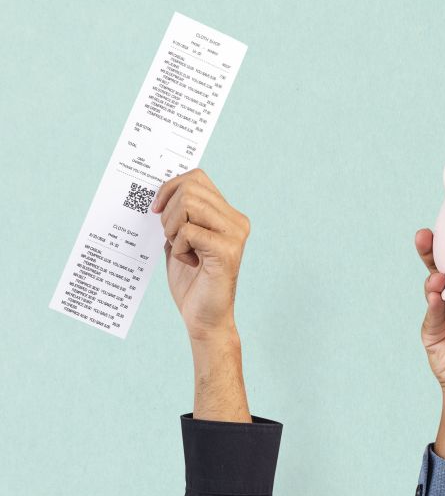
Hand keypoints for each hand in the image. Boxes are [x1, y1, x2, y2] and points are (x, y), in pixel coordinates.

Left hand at [152, 169, 250, 340]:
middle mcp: (236, 221)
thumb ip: (177, 216)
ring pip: (189, 204)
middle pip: (191, 188)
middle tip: (170, 236)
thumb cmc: (191, 282)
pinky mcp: (227, 251)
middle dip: (168, 210)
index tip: (156, 208)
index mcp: (228, 215)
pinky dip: (178, 247)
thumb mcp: (180, 241)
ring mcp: (235, 235)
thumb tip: (159, 194)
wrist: (204, 318)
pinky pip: (188, 232)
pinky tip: (189, 262)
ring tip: (180, 248)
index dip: (170, 187)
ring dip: (172, 227)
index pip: (197, 178)